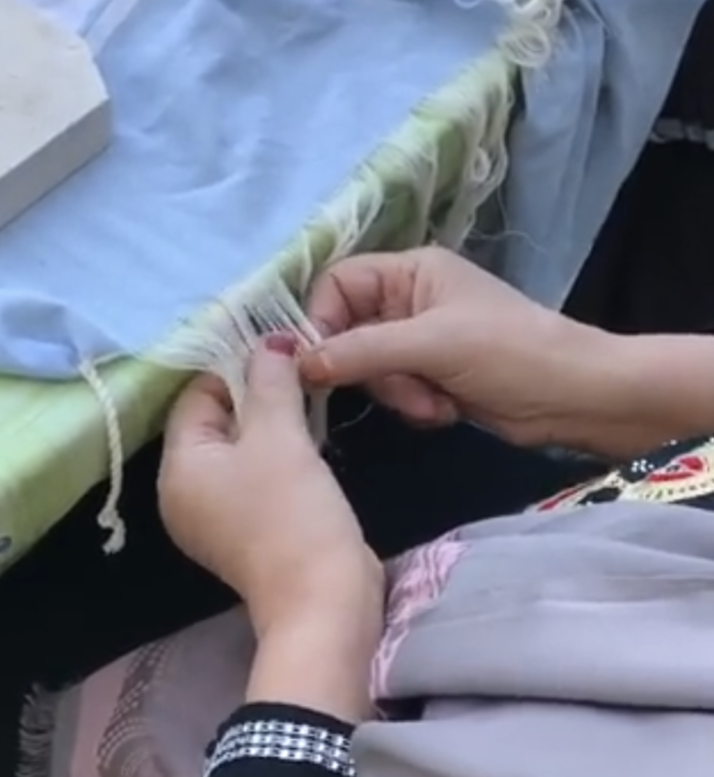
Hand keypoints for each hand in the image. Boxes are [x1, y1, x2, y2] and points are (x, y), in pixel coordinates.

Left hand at [158, 333, 381, 633]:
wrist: (324, 599)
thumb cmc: (292, 512)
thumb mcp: (279, 436)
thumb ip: (270, 381)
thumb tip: (270, 341)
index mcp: (179, 469)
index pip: (196, 397)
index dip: (234, 367)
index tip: (278, 350)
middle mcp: (187, 492)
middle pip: (216, 421)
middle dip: (256, 393)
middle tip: (299, 370)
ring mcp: (218, 514)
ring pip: (240, 447)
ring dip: (272, 420)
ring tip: (308, 395)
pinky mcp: (250, 528)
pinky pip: (256, 474)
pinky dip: (278, 451)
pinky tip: (309, 436)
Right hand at [300, 246, 610, 448]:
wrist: (574, 398)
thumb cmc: (509, 352)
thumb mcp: (432, 344)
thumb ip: (361, 350)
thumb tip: (296, 362)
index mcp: (410, 271)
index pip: (337, 285)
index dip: (320, 322)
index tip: (316, 364)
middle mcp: (407, 301)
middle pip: (349, 333)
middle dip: (375, 370)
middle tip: (405, 387)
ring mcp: (418, 341)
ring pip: (370, 370)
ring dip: (399, 393)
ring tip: (437, 402)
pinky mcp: (429, 376)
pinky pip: (394, 392)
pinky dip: (414, 406)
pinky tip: (447, 410)